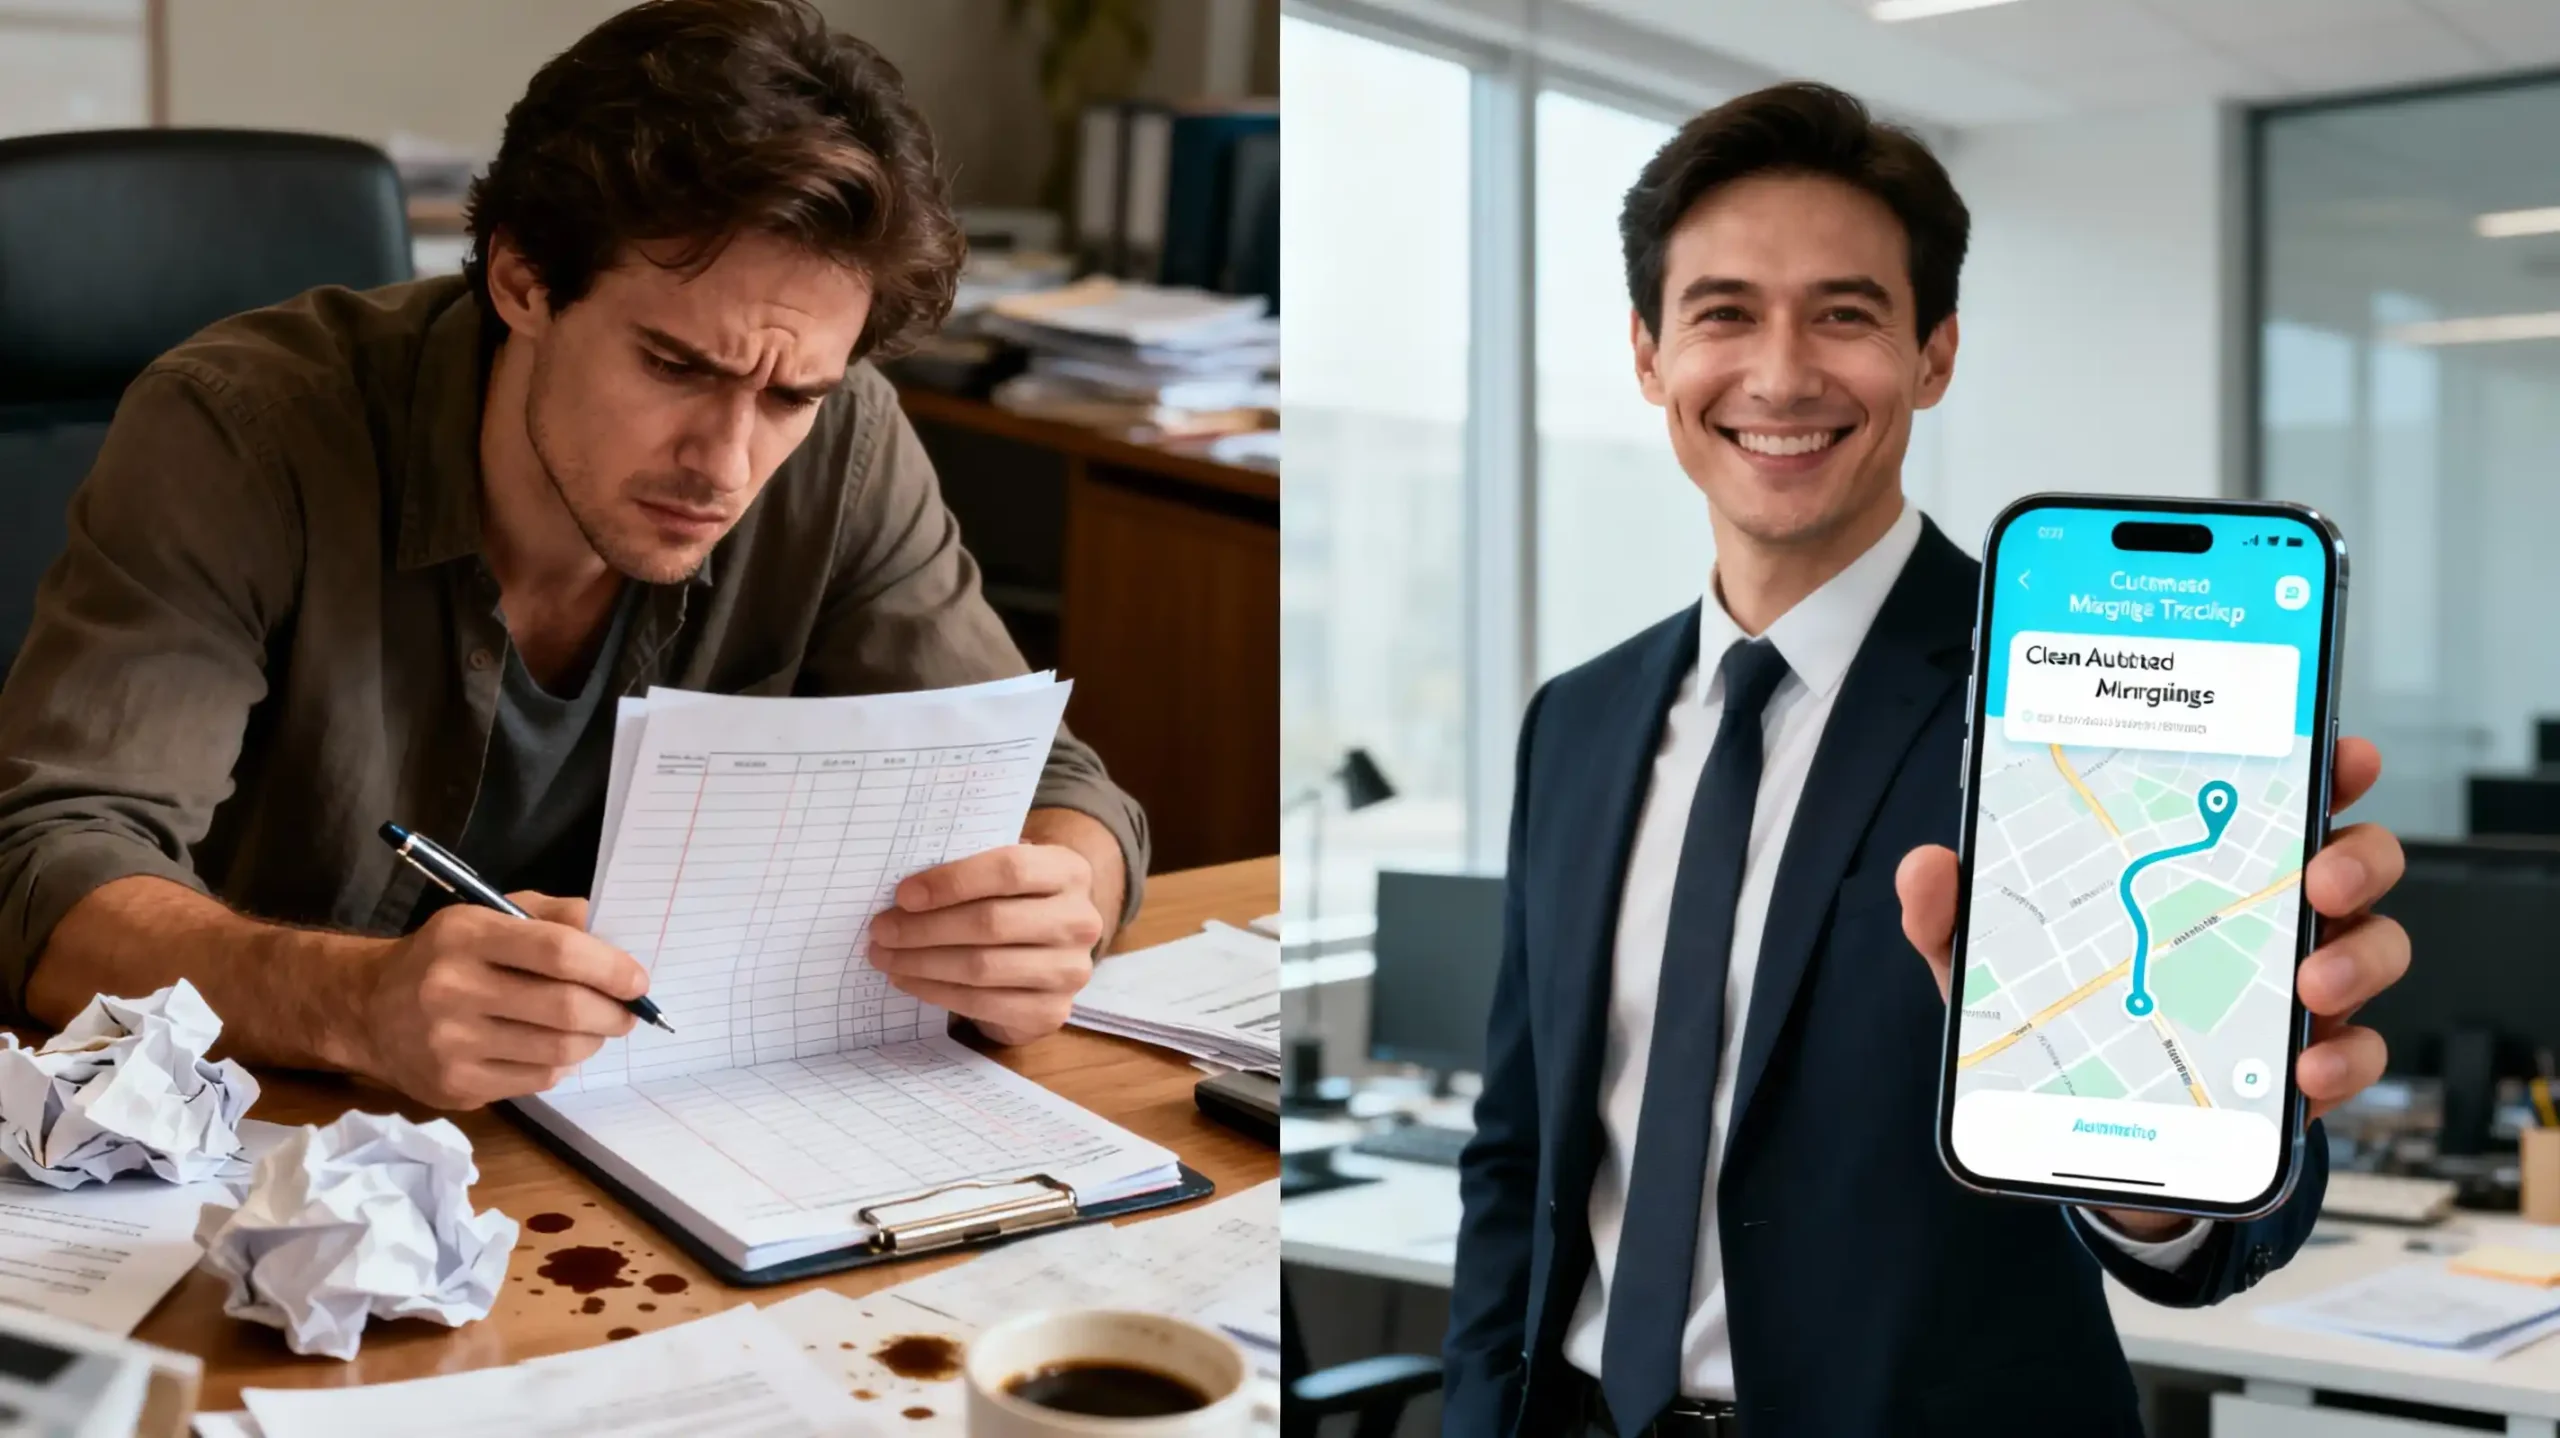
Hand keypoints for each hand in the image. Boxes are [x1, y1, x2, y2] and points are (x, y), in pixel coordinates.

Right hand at [353, 891, 644, 1108]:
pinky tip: (555, 1050)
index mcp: (466, 937)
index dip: (610, 968)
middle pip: (564, 1008)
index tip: (637, 980)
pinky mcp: (454, 1086)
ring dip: (592, 1041)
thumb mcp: (485, 915)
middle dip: (612, 1013)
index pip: (558, 952)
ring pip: (557, 1051)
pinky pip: (536, 1081)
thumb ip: (548, 916)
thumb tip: (605, 933)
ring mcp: (451, 1045)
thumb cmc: (444, 956)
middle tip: (627, 1013)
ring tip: (594, 1029)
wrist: (367, 1010)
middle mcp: (453, 990)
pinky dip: (560, 1065)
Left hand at [868, 844, 1106, 1045]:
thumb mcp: (1002, 875)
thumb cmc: (1012, 901)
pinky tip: (908, 979)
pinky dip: (936, 992)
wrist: (1049, 952)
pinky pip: (983, 1003)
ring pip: (982, 967)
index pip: (1010, 870)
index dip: (952, 882)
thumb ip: (968, 868)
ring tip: (885, 956)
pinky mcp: (1052, 1012)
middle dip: (925, 928)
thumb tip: (904, 889)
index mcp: (1069, 871)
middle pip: (992, 922)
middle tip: (881, 929)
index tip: (903, 895)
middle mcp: (1080, 921)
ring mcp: (1071, 971)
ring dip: (922, 962)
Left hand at [1897, 737, 2408, 1124]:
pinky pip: (2354, 1053)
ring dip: (2355, 957)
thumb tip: (1927, 866)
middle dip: (2354, 856)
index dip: (2324, 765)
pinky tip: (2304, 1067)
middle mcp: (2265, 915)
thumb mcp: (1987, 959)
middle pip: (2352, 860)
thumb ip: (1950, 911)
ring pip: (2372, 948)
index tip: (2341, 752)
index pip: (2278, 796)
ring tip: (2308, 981)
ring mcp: (2296, 989)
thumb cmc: (2049, 1010)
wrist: (2077, 1129)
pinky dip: (2343, 1058)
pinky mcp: (2304, 1065)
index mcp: (2203, 864)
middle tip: (2319, 875)